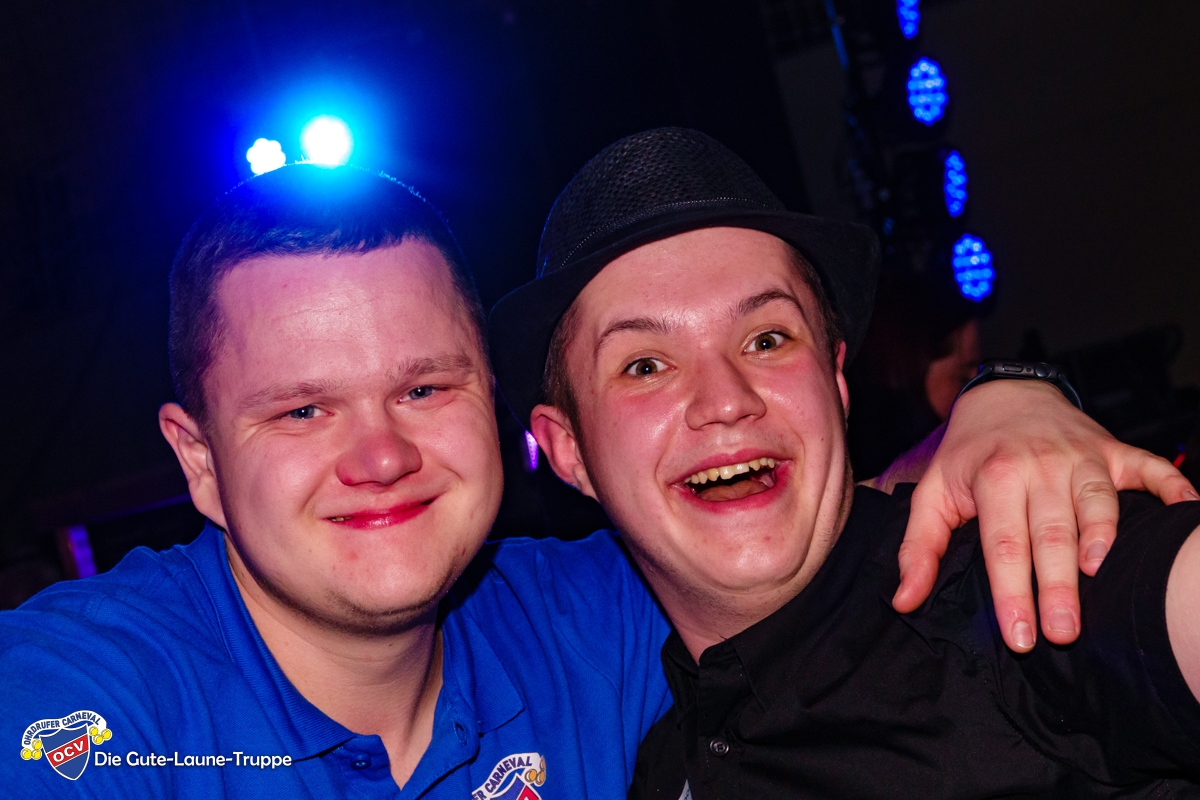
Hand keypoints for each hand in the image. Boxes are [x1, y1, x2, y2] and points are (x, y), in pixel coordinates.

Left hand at [893, 380, 1196, 651]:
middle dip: (1059, 585)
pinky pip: (1150, 468)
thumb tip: (903, 601)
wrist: (1003, 392)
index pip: (1003, 545)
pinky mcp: (1114, 450)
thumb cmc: (968, 454)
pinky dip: (1172, 489)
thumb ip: (918, 548)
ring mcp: (1082, 457)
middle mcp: (1040, 466)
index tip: (1020, 639)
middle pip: (1052, 532)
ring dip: (1104, 539)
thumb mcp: (932, 492)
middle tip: (1064, 634)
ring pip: (1098, 503)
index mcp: (995, 477)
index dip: (1012, 593)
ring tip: (1101, 579)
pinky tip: (1187, 511)